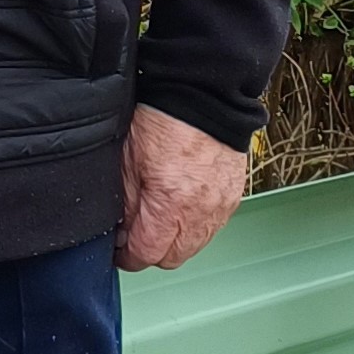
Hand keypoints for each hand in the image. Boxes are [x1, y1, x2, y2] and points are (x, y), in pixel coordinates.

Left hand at [115, 105, 250, 271]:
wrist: (204, 95)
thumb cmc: (164, 119)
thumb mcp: (127, 163)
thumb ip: (126, 205)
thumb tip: (123, 233)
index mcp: (170, 205)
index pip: (146, 254)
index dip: (128, 256)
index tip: (121, 249)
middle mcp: (200, 212)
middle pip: (172, 258)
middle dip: (152, 251)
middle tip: (137, 234)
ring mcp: (220, 206)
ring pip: (195, 246)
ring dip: (176, 240)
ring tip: (161, 219)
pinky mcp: (233, 196)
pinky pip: (213, 226)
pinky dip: (196, 225)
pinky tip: (183, 207)